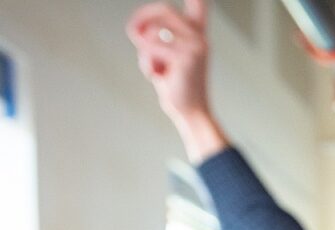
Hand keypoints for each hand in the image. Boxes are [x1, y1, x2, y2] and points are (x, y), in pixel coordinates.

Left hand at [127, 0, 226, 160]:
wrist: (190, 112)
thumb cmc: (176, 85)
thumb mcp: (166, 56)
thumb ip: (157, 37)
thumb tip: (138, 27)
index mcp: (197, 34)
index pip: (199, 4)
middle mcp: (200, 37)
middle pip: (163, 9)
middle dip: (141, 18)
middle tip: (133, 33)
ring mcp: (195, 45)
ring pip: (153, 32)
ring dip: (143, 49)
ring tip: (153, 66)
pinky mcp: (186, 57)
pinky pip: (152, 48)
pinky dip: (147, 63)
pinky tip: (158, 76)